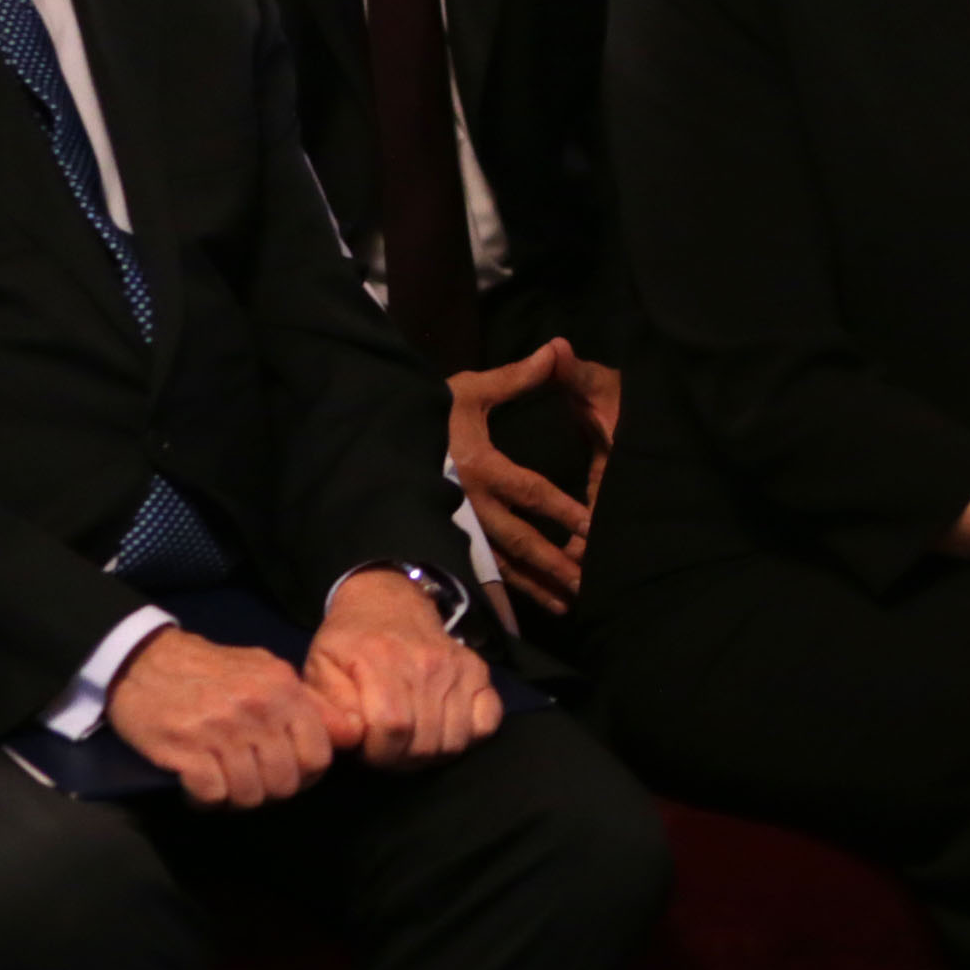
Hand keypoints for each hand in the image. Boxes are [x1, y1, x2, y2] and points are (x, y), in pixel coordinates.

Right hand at [107, 625, 336, 806]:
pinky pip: (212, 795)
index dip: (307, 775)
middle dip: (270, 790)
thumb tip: (350, 733)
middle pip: (284, 782)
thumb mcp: (267, 673)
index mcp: (283, 689)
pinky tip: (198, 785)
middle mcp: (258, 709)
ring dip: (236, 797)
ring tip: (224, 782)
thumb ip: (308, 704)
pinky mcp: (185, 749)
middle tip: (251, 781)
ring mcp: (221, 730)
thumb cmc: (213, 670)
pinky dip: (205, 799)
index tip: (289, 774)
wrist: (145, 661)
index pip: (319, 755)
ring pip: (249, 794)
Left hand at [304, 568, 501, 768]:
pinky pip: (488, 722)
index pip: (392, 728)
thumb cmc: (349, 644)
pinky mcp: (478, 670)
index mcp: (382, 661)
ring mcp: (457, 667)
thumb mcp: (320, 668)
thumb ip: (327, 706)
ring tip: (410, 741)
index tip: (365, 749)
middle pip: (424, 742)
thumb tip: (352, 736)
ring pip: (454, 740)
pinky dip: (469, 736)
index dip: (377, 752)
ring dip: (430, 753)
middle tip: (386, 748)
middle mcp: (427, 663)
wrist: (387, 602)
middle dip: (400, 759)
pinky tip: (442, 729)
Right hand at [448, 341, 618, 615]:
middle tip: (589, 583)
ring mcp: (456, 529)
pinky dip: (498, 598)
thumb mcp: (468, 390)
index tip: (594, 527)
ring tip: (568, 605)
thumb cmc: (427, 413)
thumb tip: (556, 348)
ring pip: (502, 566)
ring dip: (535, 587)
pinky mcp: (445, 540)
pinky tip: (516, 621)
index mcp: (481, 468)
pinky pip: (476, 574)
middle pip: (522, 542)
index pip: (531, 493)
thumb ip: (516, 377)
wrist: (375, 439)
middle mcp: (470, 506)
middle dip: (557, 564)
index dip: (564, 511)